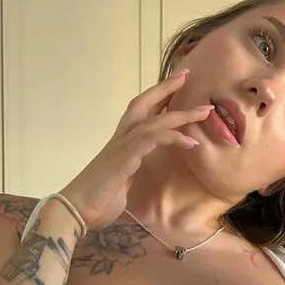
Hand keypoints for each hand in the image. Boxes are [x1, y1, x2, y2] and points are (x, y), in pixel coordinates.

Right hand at [59, 70, 213, 230]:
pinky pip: (153, 140)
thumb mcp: (123, 180)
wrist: (79, 209)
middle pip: (145, 103)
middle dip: (166, 89)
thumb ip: (133, 169)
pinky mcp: (125, 157)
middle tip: (187, 75)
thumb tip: (141, 171)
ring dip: (182, 114)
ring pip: (155, 120)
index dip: (157, 96)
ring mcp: (122, 146)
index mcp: (121, 142)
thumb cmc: (99, 198)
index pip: (140, 111)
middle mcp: (121, 138)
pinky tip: (190, 141)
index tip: (176, 83)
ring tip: (205, 111)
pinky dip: (173, 137)